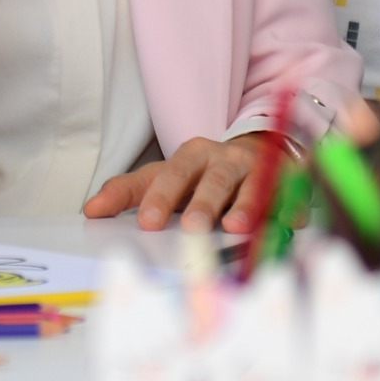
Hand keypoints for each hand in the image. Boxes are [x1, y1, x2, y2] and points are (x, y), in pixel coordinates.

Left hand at [83, 134, 270, 231]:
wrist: (257, 152)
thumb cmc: (202, 174)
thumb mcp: (165, 177)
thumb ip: (128, 192)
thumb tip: (90, 210)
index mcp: (192, 155)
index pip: (172, 174)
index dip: (160, 197)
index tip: (146, 222)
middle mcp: (225, 159)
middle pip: (213, 179)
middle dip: (202, 202)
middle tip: (191, 227)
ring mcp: (258, 170)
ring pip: (252, 186)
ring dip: (245, 206)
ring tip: (235, 228)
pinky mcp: (286, 181)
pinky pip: (288, 195)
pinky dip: (288, 209)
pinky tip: (289, 223)